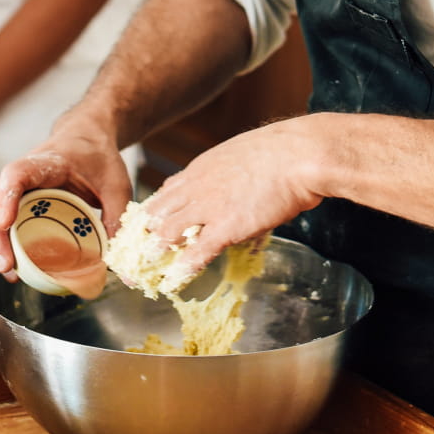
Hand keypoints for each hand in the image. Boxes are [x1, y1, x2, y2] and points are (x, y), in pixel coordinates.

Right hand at [0, 114, 131, 279]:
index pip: (18, 173)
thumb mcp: (117, 184)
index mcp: (48, 162)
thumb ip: (116, 217)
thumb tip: (112, 259)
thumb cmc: (98, 158)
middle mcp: (24, 172)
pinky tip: (12, 267)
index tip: (5, 222)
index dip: (7, 197)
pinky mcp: (17, 201)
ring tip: (10, 272)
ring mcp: (17, 187)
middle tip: (8, 265)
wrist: (88, 138)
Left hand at [144, 117, 324, 277]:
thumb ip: (230, 175)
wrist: (297, 154)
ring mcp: (209, 206)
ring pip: (168, 231)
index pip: (166, 192)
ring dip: (155, 252)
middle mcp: (197, 186)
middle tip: (136, 253)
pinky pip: (196, 252)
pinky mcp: (226, 226)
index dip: (155, 211)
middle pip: (158, 211)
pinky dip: (182, 268)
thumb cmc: (281, 152)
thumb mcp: (243, 155)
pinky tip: (173, 280)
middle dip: (145, 234)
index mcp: (202, 168)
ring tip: (145, 269)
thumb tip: (236, 190)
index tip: (147, 226)